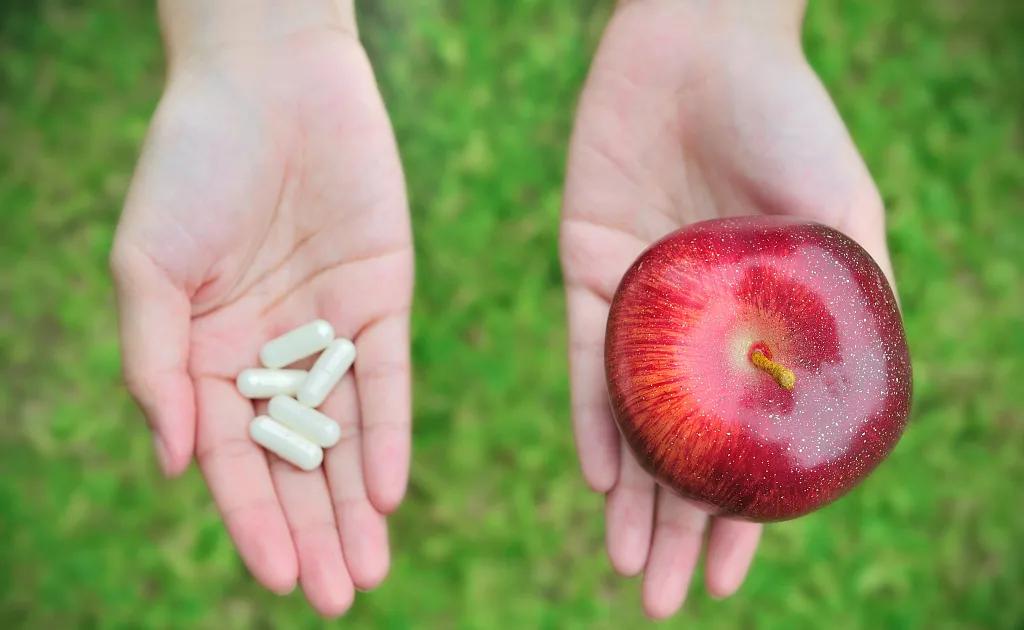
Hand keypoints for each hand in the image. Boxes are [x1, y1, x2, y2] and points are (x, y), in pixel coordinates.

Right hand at [111, 2, 411, 615]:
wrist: (266, 83)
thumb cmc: (190, 166)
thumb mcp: (147, 268)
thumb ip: (157, 366)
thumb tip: (174, 464)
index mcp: (206, 354)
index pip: (232, 459)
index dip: (253, 519)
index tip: (281, 577)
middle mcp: (270, 352)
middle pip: (297, 461)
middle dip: (317, 529)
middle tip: (343, 595)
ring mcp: (329, 329)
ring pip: (348, 433)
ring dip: (359, 502)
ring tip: (373, 568)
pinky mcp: (382, 298)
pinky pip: (388, 377)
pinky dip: (389, 431)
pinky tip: (391, 489)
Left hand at [561, 0, 892, 617]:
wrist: (705, 39)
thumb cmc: (790, 119)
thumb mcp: (844, 218)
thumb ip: (850, 306)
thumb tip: (860, 409)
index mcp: (758, 326)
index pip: (747, 441)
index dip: (742, 514)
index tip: (732, 577)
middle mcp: (695, 329)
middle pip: (680, 446)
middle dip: (674, 525)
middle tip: (661, 596)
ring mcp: (639, 304)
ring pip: (630, 418)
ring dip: (629, 494)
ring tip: (628, 562)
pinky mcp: (585, 267)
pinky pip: (584, 357)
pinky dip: (591, 416)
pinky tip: (597, 476)